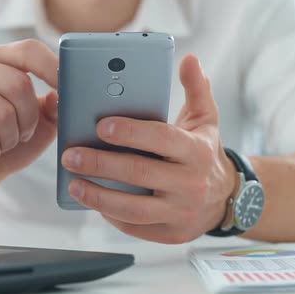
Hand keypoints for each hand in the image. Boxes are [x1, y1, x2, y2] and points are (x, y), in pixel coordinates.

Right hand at [0, 39, 58, 196]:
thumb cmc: (11, 143)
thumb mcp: (44, 125)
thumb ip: (56, 107)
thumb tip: (57, 94)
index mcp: (0, 60)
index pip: (29, 51)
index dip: (52, 68)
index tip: (67, 88)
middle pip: (19, 85)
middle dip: (28, 121)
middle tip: (19, 134)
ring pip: (2, 113)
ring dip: (9, 140)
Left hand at [61, 54, 237, 243]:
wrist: (225, 198)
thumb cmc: (204, 152)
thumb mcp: (206, 120)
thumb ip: (196, 88)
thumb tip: (189, 59)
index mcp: (196, 150)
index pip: (161, 138)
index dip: (130, 132)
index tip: (101, 125)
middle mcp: (191, 183)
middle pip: (139, 173)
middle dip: (100, 164)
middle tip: (70, 155)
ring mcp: (180, 212)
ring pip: (132, 208)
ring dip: (97, 196)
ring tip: (73, 183)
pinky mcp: (171, 234)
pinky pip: (134, 227)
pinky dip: (110, 215)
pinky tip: (92, 200)